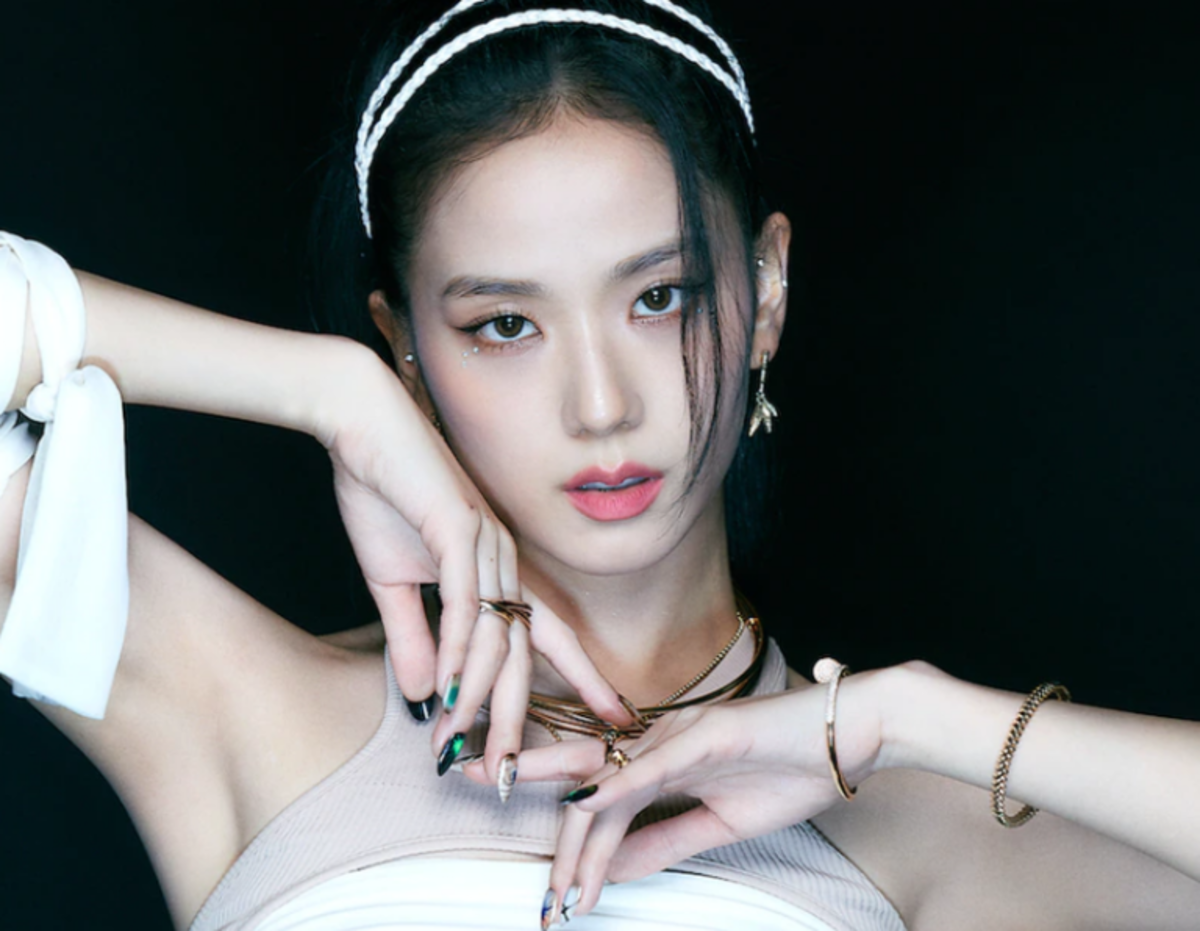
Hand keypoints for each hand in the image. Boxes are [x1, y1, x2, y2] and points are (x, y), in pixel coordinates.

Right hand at [315, 350, 628, 770]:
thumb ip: (410, 636)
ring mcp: (486, 546)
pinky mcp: (458, 531)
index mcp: (497, 571)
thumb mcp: (391, 580)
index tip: (612, 723)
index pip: (545, 636)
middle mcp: (504, 562)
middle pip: (526, 654)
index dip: (581, 681)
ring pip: (498, 640)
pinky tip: (449, 696)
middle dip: (526, 720)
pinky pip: (465, 607)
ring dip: (482, 703)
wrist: (361, 422)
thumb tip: (418, 695)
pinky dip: (458, 654)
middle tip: (521, 780)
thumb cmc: (381, 491)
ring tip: (472, 758)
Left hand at [519, 677, 883, 921]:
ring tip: (550, 879)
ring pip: (607, 777)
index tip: (548, 889)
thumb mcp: (720, 824)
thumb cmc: (792, 769)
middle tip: (467, 778)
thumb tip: (618, 873)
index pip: (597, 796)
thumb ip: (666, 842)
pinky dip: (617, 792)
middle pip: (580, 768)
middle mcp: (659, 741)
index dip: (566, 840)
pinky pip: (651, 766)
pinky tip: (588, 810)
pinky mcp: (706, 735)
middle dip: (521, 776)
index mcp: (660, 757)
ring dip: (573, 832)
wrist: (852, 735)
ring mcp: (679, 735)